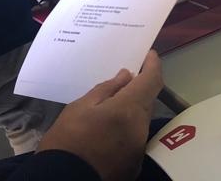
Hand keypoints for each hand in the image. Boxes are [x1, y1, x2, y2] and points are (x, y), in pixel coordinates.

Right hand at [38, 50, 161, 180]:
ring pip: (141, 120)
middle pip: (148, 101)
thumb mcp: (80, 107)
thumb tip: (126, 76)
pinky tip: (111, 131)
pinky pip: (135, 139)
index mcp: (128, 109)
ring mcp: (139, 148)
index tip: (149, 55)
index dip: (153, 65)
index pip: (152, 80)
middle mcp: (140, 128)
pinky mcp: (134, 163)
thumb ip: (106, 89)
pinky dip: (127, 130)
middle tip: (124, 81)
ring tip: (112, 108)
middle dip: (139, 89)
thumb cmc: (67, 140)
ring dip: (132, 111)